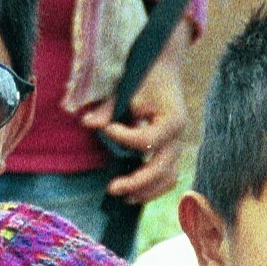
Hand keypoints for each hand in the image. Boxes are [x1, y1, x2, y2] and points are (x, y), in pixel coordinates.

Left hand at [82, 28, 193, 204]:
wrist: (164, 68)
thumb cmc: (145, 75)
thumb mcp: (127, 88)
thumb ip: (109, 108)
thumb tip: (87, 123)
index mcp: (172, 119)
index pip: (147, 140)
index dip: (124, 139)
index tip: (107, 129)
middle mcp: (179, 135)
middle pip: (161, 168)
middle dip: (136, 182)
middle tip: (111, 188)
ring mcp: (177, 144)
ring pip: (169, 177)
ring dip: (147, 191)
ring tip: (123, 197)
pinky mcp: (172, 150)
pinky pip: (168, 176)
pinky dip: (153, 187)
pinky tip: (133, 193)